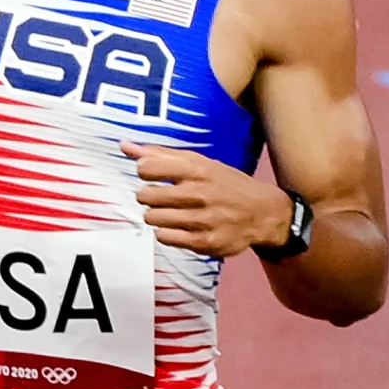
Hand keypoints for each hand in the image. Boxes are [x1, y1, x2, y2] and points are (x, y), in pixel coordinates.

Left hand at [129, 145, 293, 256]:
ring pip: (152, 218)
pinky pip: (164, 237)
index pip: (147, 167)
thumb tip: (125, 146)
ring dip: (158, 216)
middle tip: (163, 197)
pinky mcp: (203, 242)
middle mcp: (199, 193)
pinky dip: (167, 233)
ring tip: (174, 212)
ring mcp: (201, 219)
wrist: (264, 213)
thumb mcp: (200, 163)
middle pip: (145, 195)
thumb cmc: (226, 185)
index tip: (153, 175)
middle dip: (149, 196)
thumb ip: (161, 155)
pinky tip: (180, 227)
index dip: (144, 172)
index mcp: (197, 169)